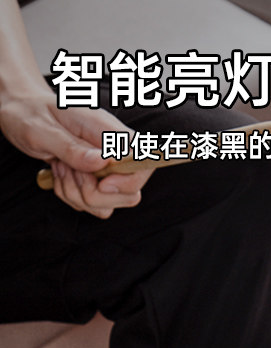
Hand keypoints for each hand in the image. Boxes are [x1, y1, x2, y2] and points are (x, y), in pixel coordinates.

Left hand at [0, 88, 153, 217]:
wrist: (23, 113)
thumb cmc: (33, 114)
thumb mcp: (44, 129)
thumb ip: (74, 147)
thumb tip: (104, 161)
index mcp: (109, 133)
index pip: (144, 164)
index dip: (128, 181)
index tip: (101, 181)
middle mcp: (115, 154)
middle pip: (130, 194)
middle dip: (95, 194)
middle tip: (71, 169)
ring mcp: (107, 171)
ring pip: (108, 206)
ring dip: (77, 195)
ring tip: (61, 167)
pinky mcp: (96, 184)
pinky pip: (92, 207)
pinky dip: (71, 197)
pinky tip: (62, 174)